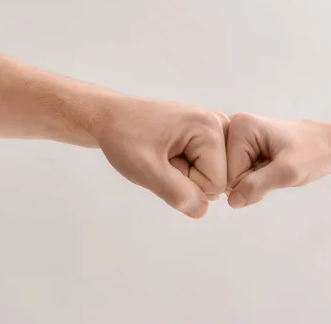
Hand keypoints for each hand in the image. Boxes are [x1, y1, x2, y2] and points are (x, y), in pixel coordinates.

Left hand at [95, 95, 228, 217]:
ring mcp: (214, 129)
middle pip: (218, 180)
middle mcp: (218, 124)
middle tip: (163, 158)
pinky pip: (206, 168)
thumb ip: (176, 193)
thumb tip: (202, 211)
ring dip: (186, 174)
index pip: (216, 184)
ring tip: (165, 155)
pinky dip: (187, 168)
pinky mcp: (207, 135)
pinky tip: (171, 154)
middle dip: (188, 178)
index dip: (186, 183)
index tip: (163, 161)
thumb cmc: (124, 137)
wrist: (111, 118)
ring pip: (213, 176)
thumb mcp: (146, 169)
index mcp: (209, 126)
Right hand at [225, 113, 330, 207]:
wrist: (326, 146)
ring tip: (272, 171)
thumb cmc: (312, 153)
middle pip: (225, 175)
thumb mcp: (288, 172)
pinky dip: (252, 180)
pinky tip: (267, 170)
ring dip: (251, 183)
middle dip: (249, 184)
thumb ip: (258, 185)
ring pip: (229, 178)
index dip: (250, 183)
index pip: (228, 173)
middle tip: (273, 174)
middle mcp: (231, 127)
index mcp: (241, 126)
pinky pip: (235, 175)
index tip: (274, 174)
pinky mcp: (238, 146)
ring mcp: (234, 137)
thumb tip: (232, 201)